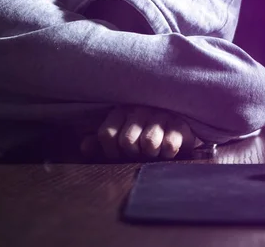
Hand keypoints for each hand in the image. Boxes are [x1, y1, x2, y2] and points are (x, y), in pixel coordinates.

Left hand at [80, 106, 201, 159]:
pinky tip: (169, 149)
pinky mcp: (180, 124)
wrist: (178, 117)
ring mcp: (161, 115)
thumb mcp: (120, 132)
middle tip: (140, 152)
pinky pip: (170, 145)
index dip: (111, 151)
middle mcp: (140, 110)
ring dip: (152, 153)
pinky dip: (169, 152)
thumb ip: (100, 140)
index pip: (106, 134)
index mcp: (121, 111)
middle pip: (127, 141)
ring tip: (155, 150)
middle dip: (133, 153)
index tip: (120, 155)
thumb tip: (84, 147)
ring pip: (149, 143)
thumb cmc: (144, 129)